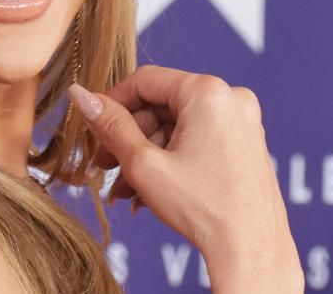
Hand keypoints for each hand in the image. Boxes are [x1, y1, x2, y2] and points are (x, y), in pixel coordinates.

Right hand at [66, 65, 301, 291]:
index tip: (92, 126)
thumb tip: (79, 95)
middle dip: (128, 138)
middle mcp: (231, 98)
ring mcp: (242, 121)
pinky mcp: (245, 143)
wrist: (252, 251)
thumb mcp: (143, 163)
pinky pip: (196, 139)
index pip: (145, 81)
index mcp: (208, 92)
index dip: (112, 103)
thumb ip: (109, 125)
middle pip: (161, 106)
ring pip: (177, 127)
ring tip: (125, 190)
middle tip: (104, 166)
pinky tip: (149, 191)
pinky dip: (171, 159)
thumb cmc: (204, 208)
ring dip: (146, 155)